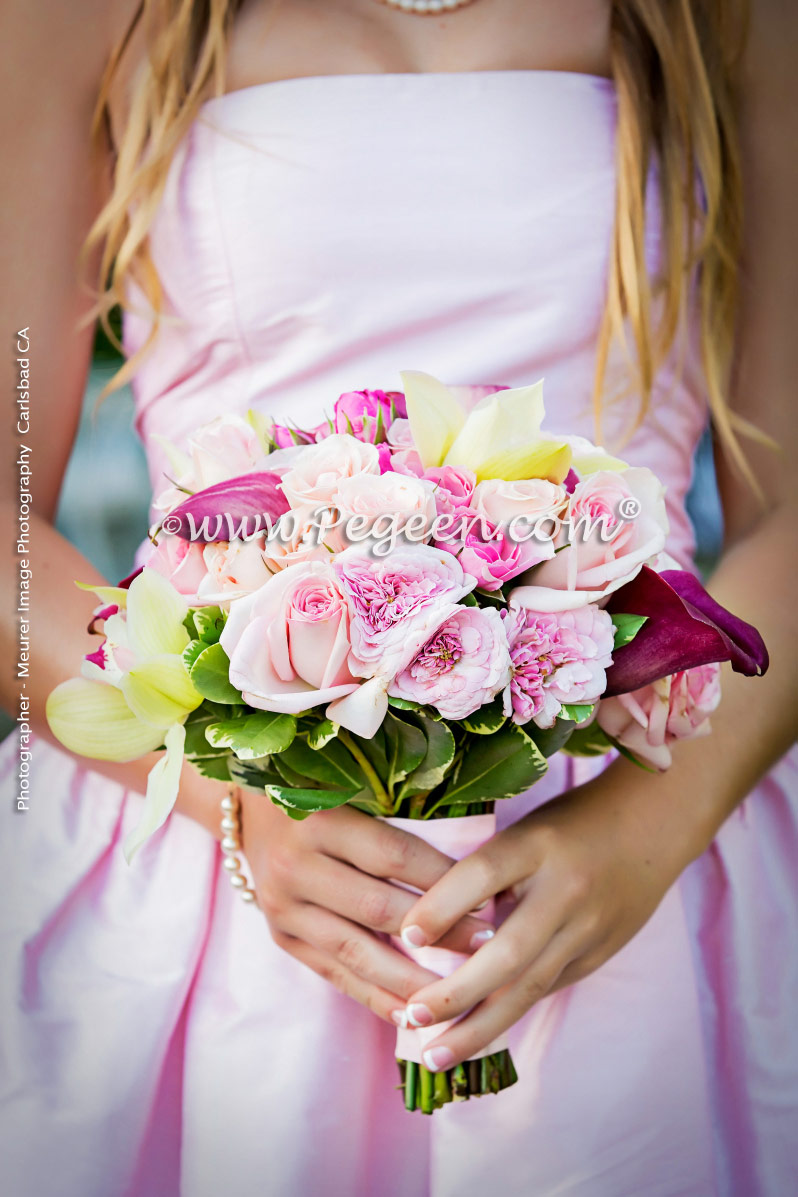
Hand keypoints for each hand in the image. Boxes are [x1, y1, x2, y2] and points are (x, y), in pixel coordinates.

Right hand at [239, 794, 494, 1023]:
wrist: (250, 812)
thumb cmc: (321, 794)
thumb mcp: (352, 790)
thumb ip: (399, 819)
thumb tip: (472, 867)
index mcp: (319, 820)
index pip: (393, 856)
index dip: (443, 879)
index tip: (488, 898)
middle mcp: (295, 865)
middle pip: (378, 908)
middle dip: (439, 933)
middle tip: (488, 947)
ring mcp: (283, 907)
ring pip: (356, 952)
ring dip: (411, 978)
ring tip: (458, 994)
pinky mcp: (282, 937)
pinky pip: (335, 975)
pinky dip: (376, 997)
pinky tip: (412, 1015)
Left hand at [395, 762, 697, 1070]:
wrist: (652, 823)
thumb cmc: (570, 823)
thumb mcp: (526, 828)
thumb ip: (486, 870)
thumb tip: (426, 923)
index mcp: (537, 844)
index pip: (483, 874)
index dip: (441, 906)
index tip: (405, 937)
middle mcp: (565, 890)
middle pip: (508, 951)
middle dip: (456, 992)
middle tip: (413, 1016)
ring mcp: (587, 928)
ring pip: (529, 986)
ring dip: (479, 1026)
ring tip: (436, 1055)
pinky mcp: (599, 954)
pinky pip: (546, 989)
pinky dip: (508, 1013)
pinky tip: (475, 1036)